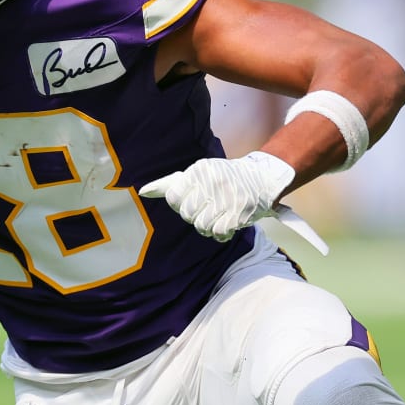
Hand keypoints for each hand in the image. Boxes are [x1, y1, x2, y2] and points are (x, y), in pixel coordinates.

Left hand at [139, 151, 294, 241]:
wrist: (262, 177)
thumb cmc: (222, 179)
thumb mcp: (197, 175)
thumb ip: (169, 184)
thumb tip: (142, 191)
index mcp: (199, 171)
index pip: (173, 198)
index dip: (181, 205)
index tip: (194, 201)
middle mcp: (212, 181)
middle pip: (187, 214)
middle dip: (196, 216)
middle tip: (208, 209)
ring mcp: (227, 196)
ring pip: (201, 225)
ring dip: (209, 226)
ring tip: (218, 216)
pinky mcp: (239, 212)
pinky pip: (218, 233)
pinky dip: (221, 233)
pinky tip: (227, 224)